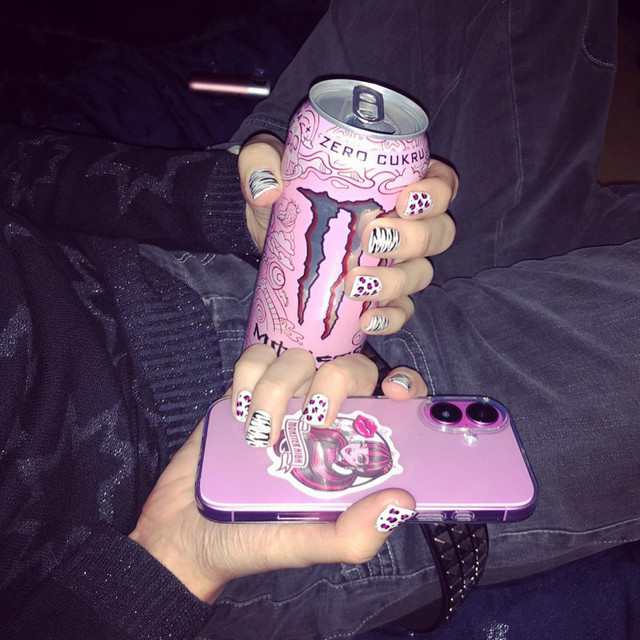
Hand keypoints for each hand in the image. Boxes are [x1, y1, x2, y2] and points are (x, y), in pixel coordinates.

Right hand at [129, 359, 426, 603]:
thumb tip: (402, 502)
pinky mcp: (246, 390)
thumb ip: (352, 535)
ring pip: (299, 357)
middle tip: (311, 420)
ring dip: (278, 390)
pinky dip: (248, 377)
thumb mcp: (306, 547)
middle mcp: (324, 418)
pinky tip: (240, 412)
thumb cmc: (252, 542)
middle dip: (333, 383)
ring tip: (259, 435)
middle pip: (349, 367)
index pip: (393, 402)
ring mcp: (285, 399)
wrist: (183, 535)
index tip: (393, 393)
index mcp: (350, 450)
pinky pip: (256, 357)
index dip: (404, 385)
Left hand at [238, 133, 457, 334]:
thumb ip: (261, 162)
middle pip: (439, 233)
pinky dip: (390, 318)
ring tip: (355, 283)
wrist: (269, 230)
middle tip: (371, 240)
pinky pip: (402, 310)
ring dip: (396, 282)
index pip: (441, 183)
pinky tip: (366, 319)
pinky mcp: (382, 294)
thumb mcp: (268, 164)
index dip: (436, 193)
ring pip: (422, 273)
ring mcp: (398, 263)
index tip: (403, 200)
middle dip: (414, 239)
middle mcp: (407, 223)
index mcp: (398, 181)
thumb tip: (267, 191)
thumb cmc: (284, 190)